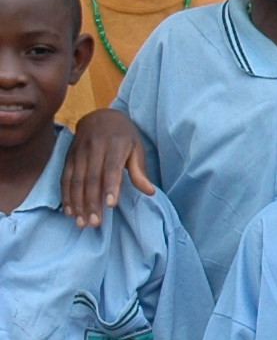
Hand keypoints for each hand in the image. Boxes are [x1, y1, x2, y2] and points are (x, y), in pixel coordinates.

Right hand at [61, 109, 150, 228]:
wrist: (100, 116)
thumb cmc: (124, 136)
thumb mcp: (137, 148)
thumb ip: (140, 171)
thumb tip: (150, 192)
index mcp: (114, 145)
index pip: (111, 168)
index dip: (111, 186)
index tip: (111, 204)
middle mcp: (94, 148)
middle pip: (91, 178)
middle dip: (91, 202)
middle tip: (95, 223)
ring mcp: (78, 153)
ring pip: (75, 181)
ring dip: (77, 203)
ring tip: (81, 222)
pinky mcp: (68, 157)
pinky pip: (65, 178)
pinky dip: (66, 195)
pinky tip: (69, 210)